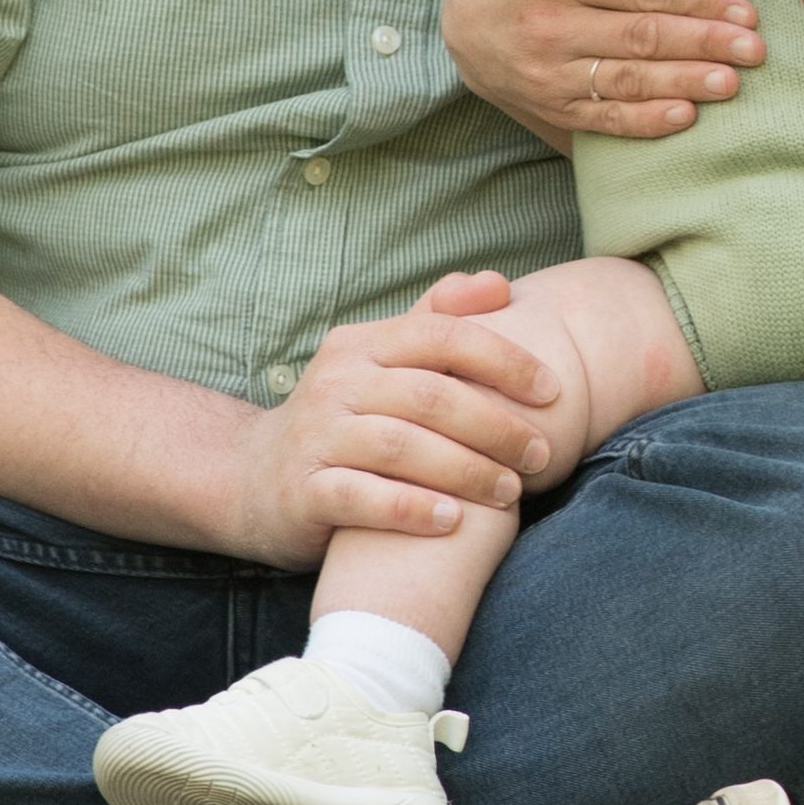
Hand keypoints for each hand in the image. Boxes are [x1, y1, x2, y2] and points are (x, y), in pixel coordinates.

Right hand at [226, 270, 564, 566]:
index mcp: (361, 344)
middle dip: (496, 425)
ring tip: (510, 493)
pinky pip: (361, 496)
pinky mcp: (302, 491)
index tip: (553, 391)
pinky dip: (411, 508)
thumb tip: (499, 283)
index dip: (503, 359)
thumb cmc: (341, 418)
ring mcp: (316, 436)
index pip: (441, 335)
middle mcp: (336, 383)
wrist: (250, 478)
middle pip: (430, 396)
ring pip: (401, 447)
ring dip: (465, 470)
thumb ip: (436, 319)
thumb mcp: (379, 360)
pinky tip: (452, 521)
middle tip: (540, 455)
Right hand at [440, 0, 762, 145]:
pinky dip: (646, 121)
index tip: (746, 13)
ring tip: (730, 84)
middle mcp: (556, 23)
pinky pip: (604, 118)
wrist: (462, 21)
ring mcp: (549, 71)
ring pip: (627, 80)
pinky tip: (685, 116)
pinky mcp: (548, 107)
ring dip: (683, 83)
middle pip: (643, 36)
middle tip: (755, 51)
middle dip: (705, 43)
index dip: (700, 2)